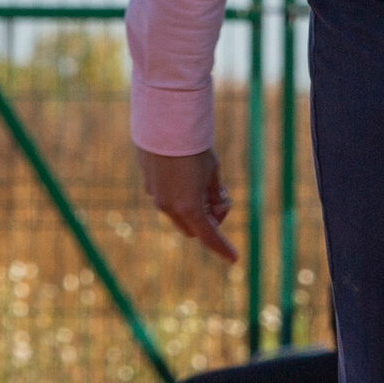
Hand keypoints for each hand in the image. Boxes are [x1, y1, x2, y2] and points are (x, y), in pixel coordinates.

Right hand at [135, 147, 237, 263]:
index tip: (234, 258)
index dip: (222, 248)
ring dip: (194, 208)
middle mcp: (169, 207)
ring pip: (178, 214)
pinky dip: (180, 196)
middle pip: (193, 229)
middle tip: (221, 201)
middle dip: (209, 222)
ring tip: (206, 183)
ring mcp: (156, 196)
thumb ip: (214, 194)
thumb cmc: (194, 147)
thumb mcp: (212, 171)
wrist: (165, 124)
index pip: (209, 237)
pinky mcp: (149, 184)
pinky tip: (188, 174)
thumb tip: (215, 208)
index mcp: (189, 207)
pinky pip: (167, 198)